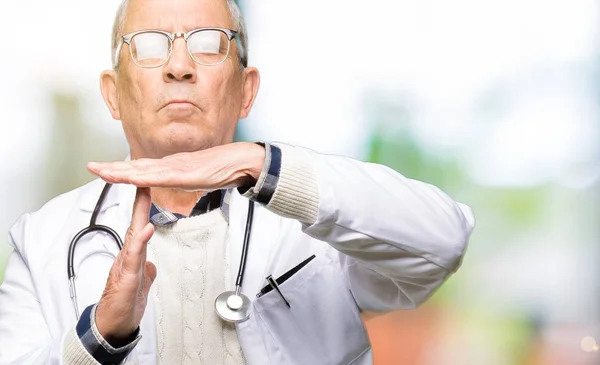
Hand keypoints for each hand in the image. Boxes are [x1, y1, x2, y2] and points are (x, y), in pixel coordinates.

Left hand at [87, 142, 264, 190]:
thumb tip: (179, 180)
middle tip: (91, 166)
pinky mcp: (183, 173)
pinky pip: (158, 176)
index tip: (106, 169)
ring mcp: (176, 167)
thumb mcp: (200, 176)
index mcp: (173, 166)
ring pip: (142, 170)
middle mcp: (170, 164)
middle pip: (136, 166)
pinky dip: (141, 176)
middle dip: (112, 167)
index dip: (123, 168)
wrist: (240, 160)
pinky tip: (129, 176)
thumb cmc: (224, 167)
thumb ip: (187, 177)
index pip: (143, 168)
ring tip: (101, 171)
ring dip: (120, 171)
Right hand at [95, 188, 156, 345]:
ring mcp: (125, 265)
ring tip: (144, 193)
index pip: (140, 225)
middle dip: (139, 200)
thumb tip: (151, 263)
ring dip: (139, 214)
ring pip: (133, 234)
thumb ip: (145, 271)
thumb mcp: (141, 283)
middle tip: (143, 177)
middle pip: (135, 223)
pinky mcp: (125, 277)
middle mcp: (128, 256)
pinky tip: (146, 229)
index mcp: (133, 255)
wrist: (114, 325)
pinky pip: (133, 256)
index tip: (148, 185)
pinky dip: (140, 242)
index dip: (143, 205)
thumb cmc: (125, 304)